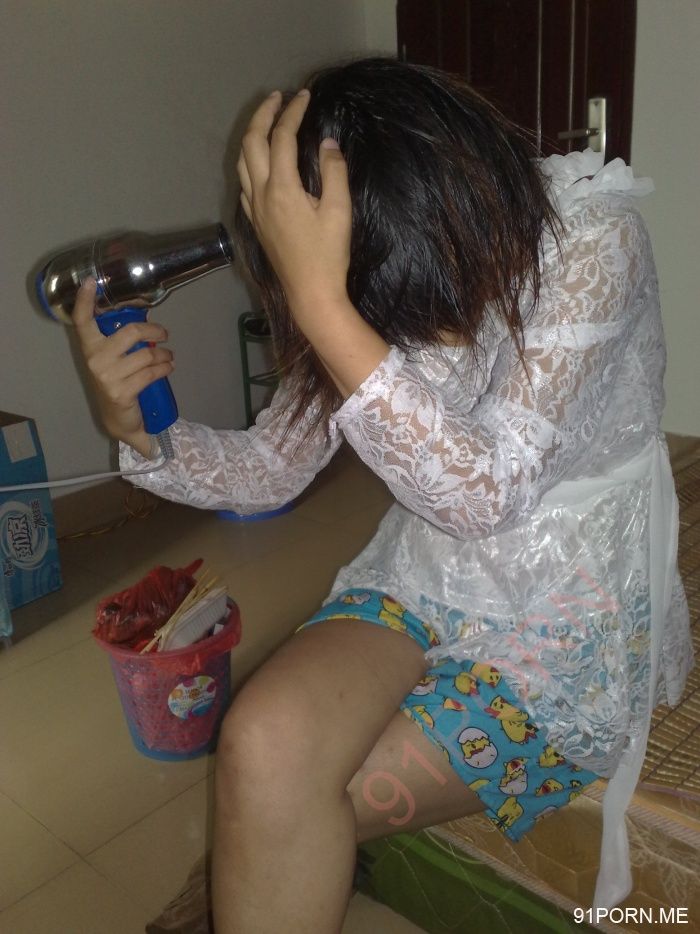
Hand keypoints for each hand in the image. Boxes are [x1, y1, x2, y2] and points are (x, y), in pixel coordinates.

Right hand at [73, 278, 173, 456]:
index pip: (82, 320)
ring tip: (168, 357)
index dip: (84, 300)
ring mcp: (108, 376)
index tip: (91, 281)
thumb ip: (122, 342)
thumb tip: (145, 319)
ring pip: (147, 355)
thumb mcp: (113, 360)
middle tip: (163, 335)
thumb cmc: (117, 384)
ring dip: (164, 355)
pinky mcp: (122, 391)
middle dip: (154, 331)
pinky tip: (168, 368)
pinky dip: (165, 368)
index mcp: (89, 347)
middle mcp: (95, 359)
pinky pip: (151, 373)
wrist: (118, 420)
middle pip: (131, 332)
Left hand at [237, 89, 351, 323]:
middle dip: (263, 115)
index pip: (282, 137)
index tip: (304, 96)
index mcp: (282, 188)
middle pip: (252, 142)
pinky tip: (261, 162)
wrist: (310, 294)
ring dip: (252, 136)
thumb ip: (334, 172)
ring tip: (266, 122)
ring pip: (242, 162)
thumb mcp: (339, 212)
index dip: (292, 112)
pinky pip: (244, 183)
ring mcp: (255, 209)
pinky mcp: (256, 222)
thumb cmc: (328, 255)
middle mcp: (261, 194)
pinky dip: (250, 161)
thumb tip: (328, 143)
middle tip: (278, 98)